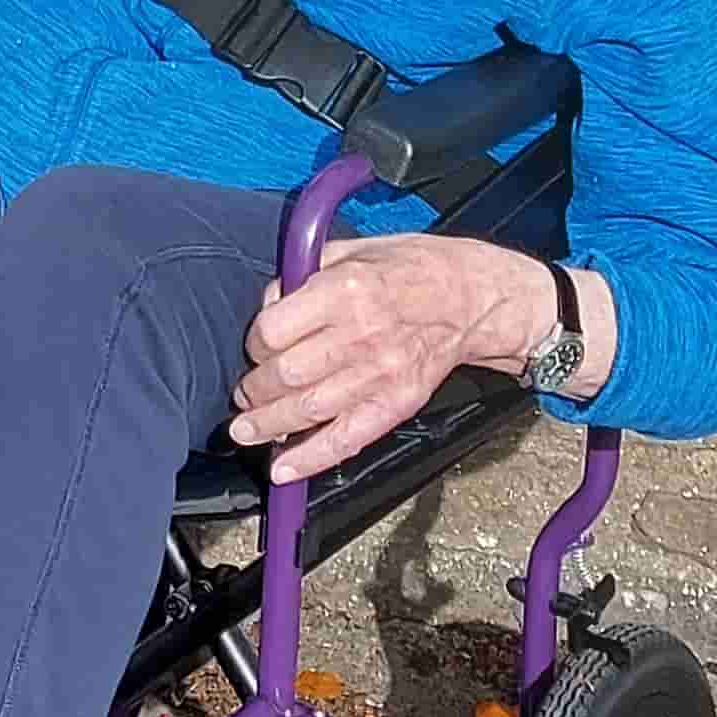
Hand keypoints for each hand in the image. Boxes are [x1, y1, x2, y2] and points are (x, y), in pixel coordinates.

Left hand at [231, 235, 551, 481]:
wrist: (472, 296)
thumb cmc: (413, 267)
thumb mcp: (355, 248)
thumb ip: (308, 272)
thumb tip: (270, 302)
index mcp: (343, 291)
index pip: (273, 329)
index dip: (254, 343)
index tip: (254, 346)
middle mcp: (358, 335)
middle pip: (284, 375)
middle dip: (253, 390)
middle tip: (244, 393)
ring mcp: (379, 374)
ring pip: (307, 410)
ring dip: (267, 426)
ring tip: (246, 431)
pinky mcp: (397, 403)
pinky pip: (346, 438)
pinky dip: (310, 458)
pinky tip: (283, 468)